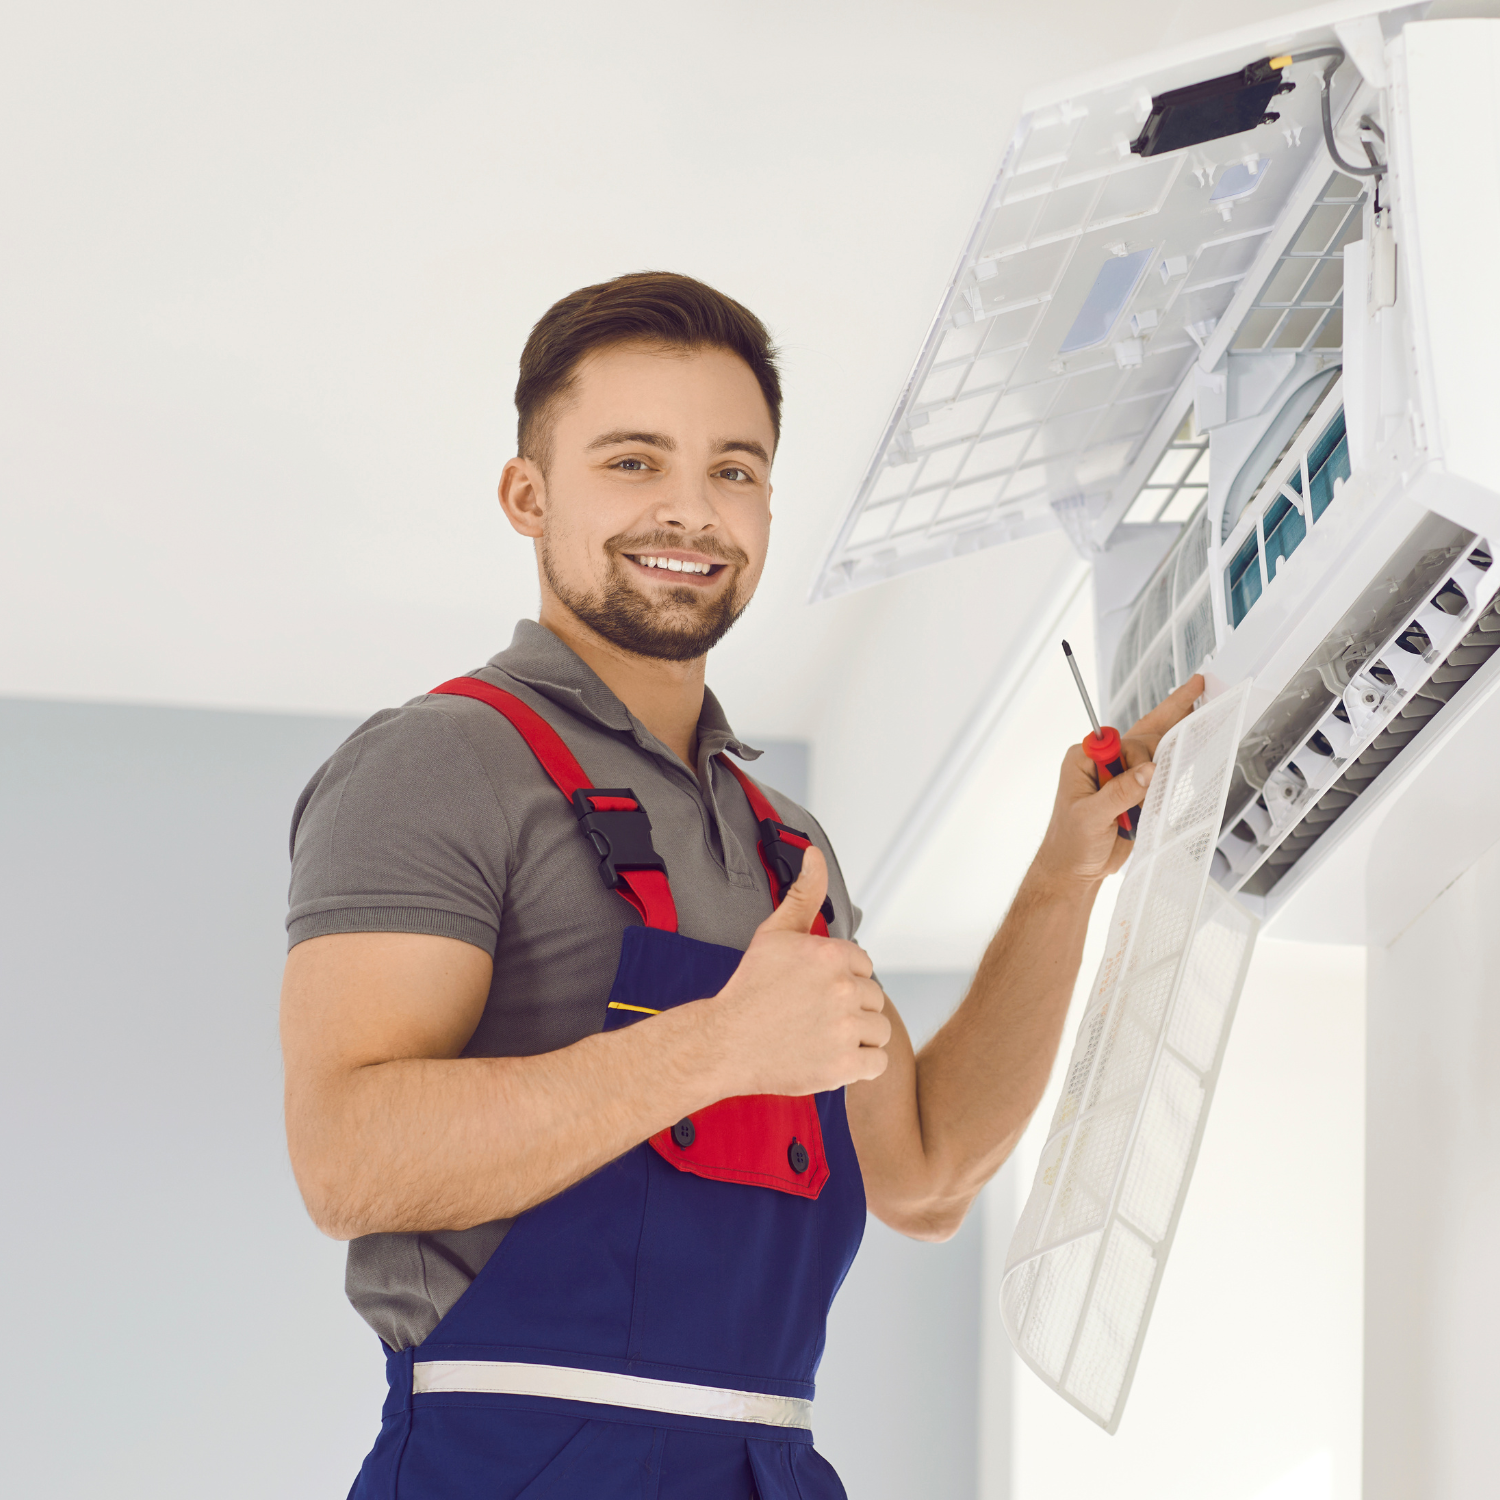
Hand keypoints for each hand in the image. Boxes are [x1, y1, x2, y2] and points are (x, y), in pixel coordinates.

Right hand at [705, 847, 890, 1096]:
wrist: (724, 1042)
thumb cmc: (749, 989)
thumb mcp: (775, 933)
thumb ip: (804, 894)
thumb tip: (814, 855)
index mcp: (831, 955)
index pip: (864, 967)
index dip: (841, 980)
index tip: (816, 991)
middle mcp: (843, 989)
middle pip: (874, 998)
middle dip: (850, 1007)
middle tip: (814, 1016)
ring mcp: (845, 1029)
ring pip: (879, 1031)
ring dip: (858, 1036)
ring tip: (823, 1036)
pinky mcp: (843, 1066)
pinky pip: (877, 1063)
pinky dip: (860, 1065)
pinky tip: (832, 1057)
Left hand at [1031, 674, 1204, 887]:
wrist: (1074, 870)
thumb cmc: (1070, 843)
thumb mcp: (1091, 817)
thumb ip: (1120, 793)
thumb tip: (1149, 771)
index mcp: (1084, 759)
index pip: (1122, 742)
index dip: (1142, 755)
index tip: (1154, 772)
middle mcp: (1103, 762)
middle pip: (1142, 733)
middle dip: (1171, 714)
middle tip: (1197, 686)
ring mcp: (1120, 776)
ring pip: (1154, 750)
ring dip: (1177, 736)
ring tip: (1201, 704)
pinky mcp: (1133, 792)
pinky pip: (1159, 774)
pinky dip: (1177, 762)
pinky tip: (1193, 745)